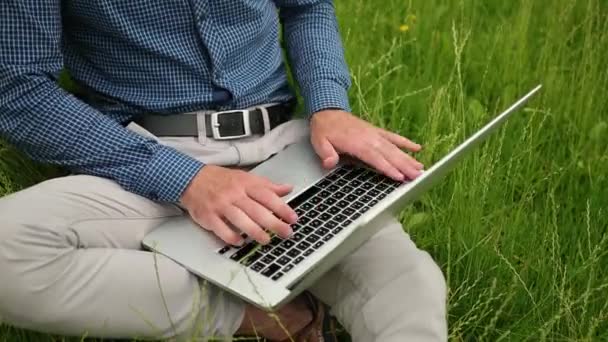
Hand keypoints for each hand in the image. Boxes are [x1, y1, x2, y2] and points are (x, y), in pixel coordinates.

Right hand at [180, 165, 297, 244]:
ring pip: (240, 220)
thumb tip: (287, 188)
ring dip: (255, 232)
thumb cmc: (221, 180)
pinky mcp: (208, 216)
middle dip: (273, 223)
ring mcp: (220, 205)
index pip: (267, 196)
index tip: (293, 218)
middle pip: (256, 210)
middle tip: (286, 233)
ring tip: (266, 240)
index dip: (282, 208)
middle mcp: (234, 194)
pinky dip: (231, 237)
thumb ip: (267, 185)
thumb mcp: (245, 177)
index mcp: (245, 184)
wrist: (191, 179)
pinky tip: (240, 242)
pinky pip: (221, 229)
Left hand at [310, 109, 423, 180]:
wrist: (327, 110)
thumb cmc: (324, 129)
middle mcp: (369, 138)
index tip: (399, 177)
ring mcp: (374, 134)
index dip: (387, 168)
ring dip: (408, 158)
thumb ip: (326, 153)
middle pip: (389, 154)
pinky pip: (394, 137)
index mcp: (356, 142)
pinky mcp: (377, 131)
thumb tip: (330, 162)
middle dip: (404, 166)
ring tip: (420, 168)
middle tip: (417, 177)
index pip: (374, 158)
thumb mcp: (319, 142)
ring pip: (394, 147)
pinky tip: (417, 148)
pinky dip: (406, 142)